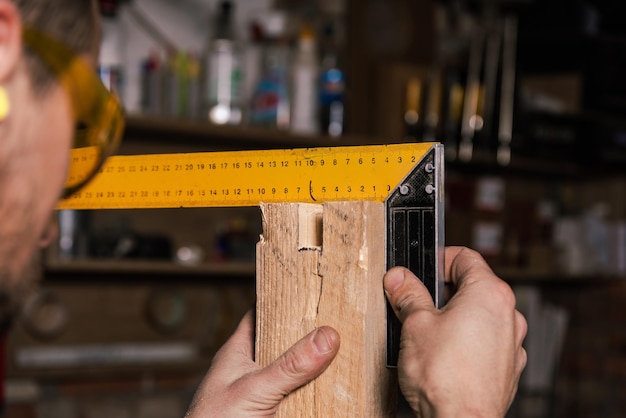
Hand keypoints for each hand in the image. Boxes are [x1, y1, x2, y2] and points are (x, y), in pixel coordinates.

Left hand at [185, 311, 339, 416]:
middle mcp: (252, 370)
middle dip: (309, 336)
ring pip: (296, 372)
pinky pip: (302, 398)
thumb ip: (290, 365)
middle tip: (340, 320)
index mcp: (238, 352)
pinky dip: (318, 394)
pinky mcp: (276, 413)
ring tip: (347, 350)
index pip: (261, 314)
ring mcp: (264, 393)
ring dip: (316, 368)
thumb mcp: (255, 388)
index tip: (312, 290)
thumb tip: (325, 336)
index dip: (283, 301)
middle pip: (285, 343)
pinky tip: (337, 387)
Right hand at [384, 246, 526, 417]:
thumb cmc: (445, 377)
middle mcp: (508, 315)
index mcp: (490, 294)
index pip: (465, 257)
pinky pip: (486, 342)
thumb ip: (408, 295)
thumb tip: (399, 278)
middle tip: (415, 303)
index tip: (419, 271)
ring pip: (479, 316)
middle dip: (442, 291)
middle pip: (472, 286)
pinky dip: (467, 341)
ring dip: (455, 317)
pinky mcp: (508, 368)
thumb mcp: (415, 324)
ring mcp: (512, 343)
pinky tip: (445, 355)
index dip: (437, 259)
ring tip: (427, 333)